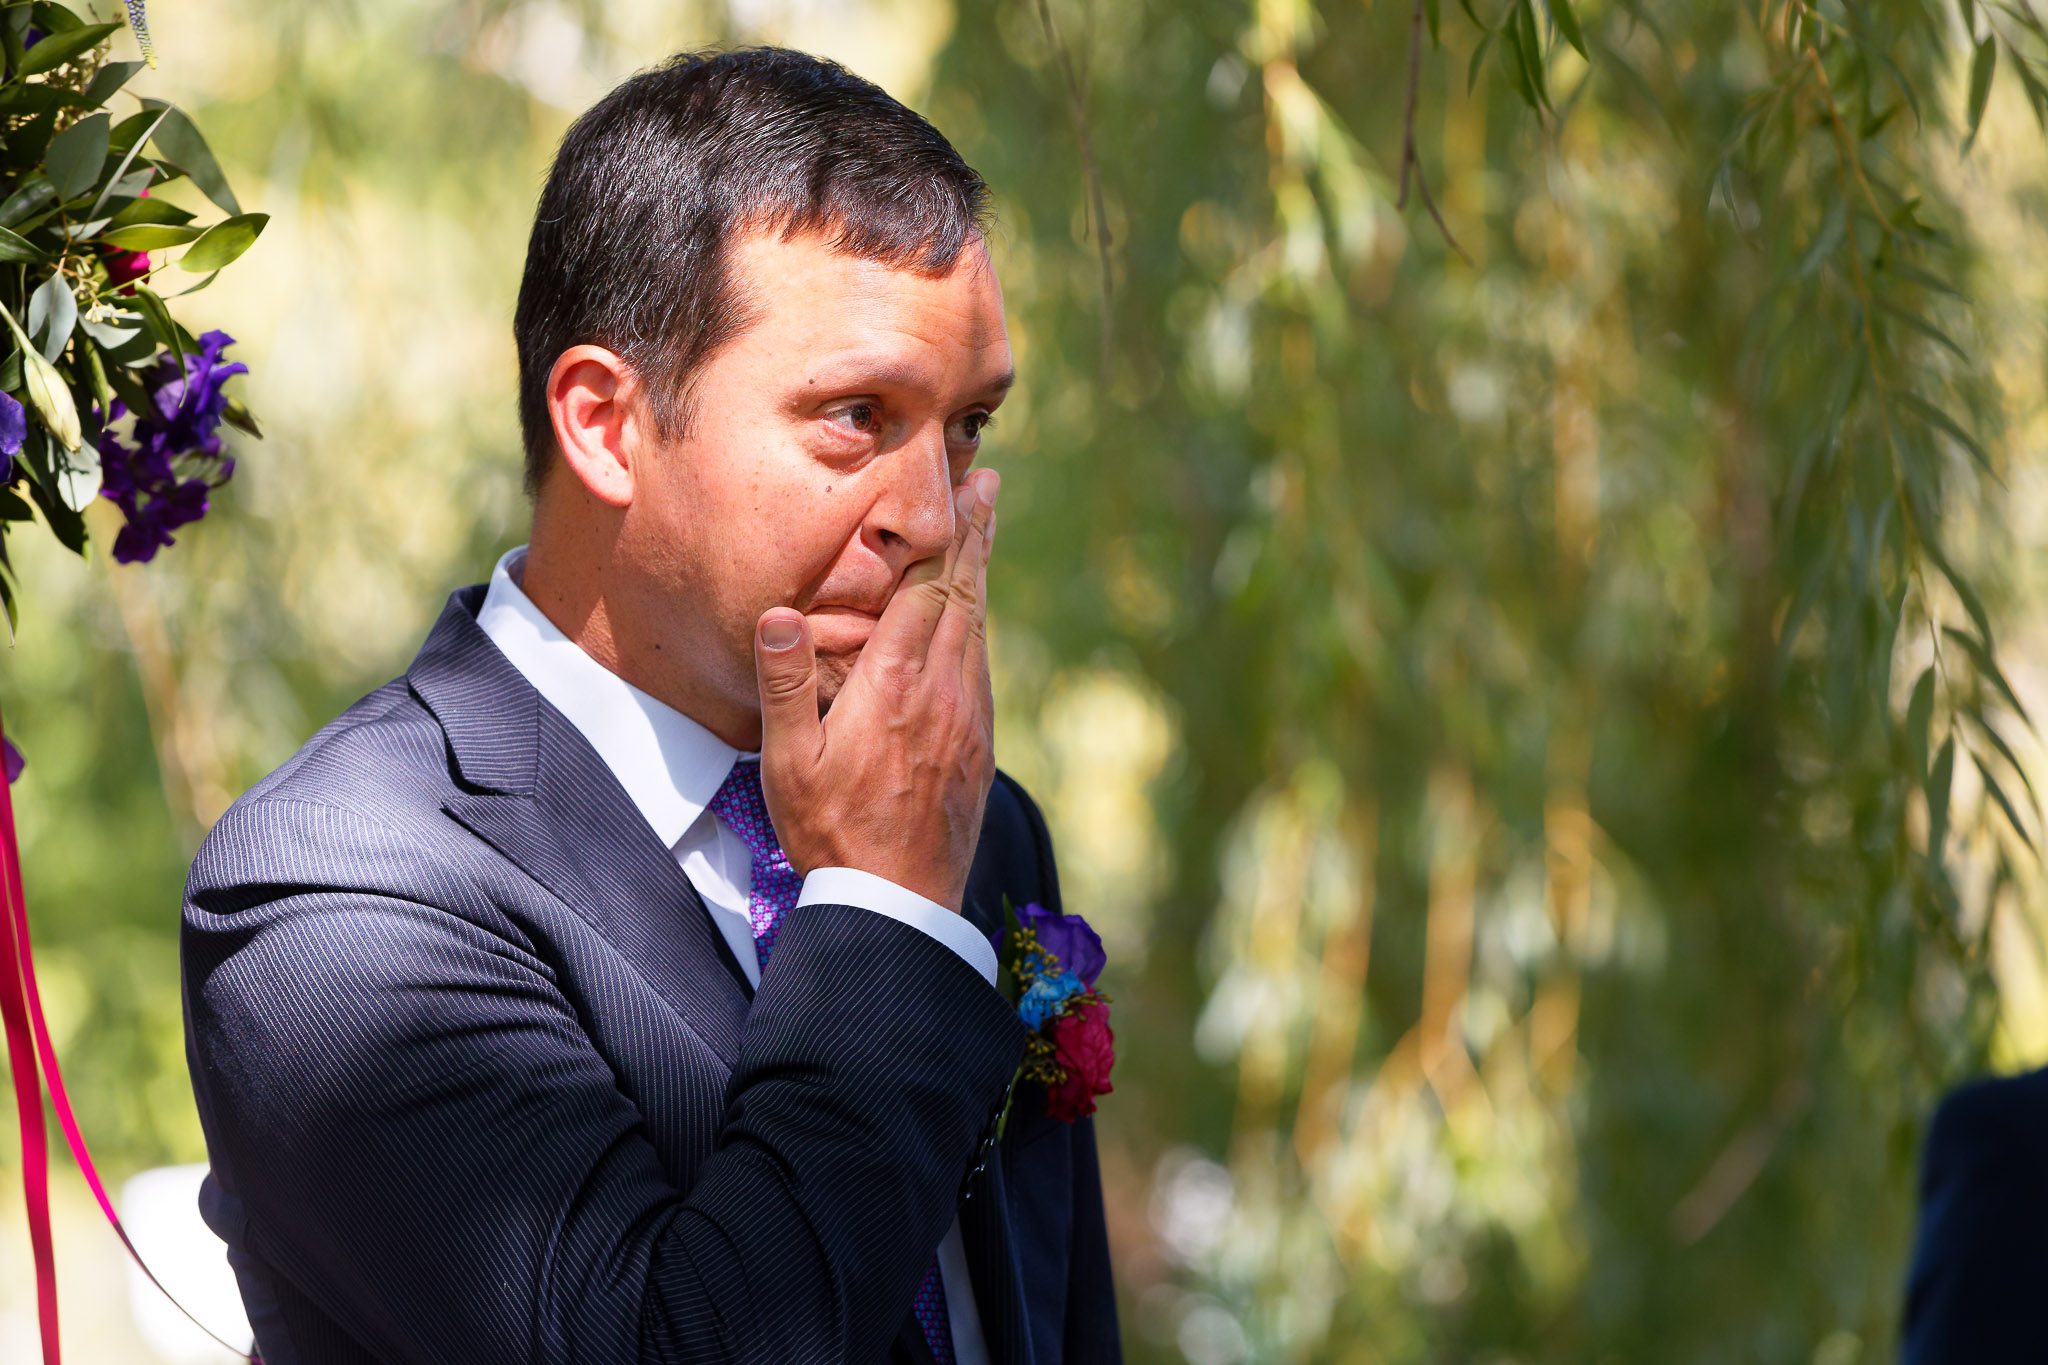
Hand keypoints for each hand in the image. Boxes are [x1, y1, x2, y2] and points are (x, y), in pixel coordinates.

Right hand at [751, 467, 999, 911]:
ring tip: (985, 535)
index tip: (964, 488)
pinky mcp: (978, 745)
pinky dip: (980, 626)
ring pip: (980, 628)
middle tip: (988, 487)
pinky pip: (983, 667)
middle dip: (975, 536)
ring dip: (982, 576)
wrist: (898, 902)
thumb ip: (786, 684)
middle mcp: (943, 690)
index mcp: (895, 684)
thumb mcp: (789, 761)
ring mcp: (968, 718)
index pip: (927, 588)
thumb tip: (778, 613)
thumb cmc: (832, 832)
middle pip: (965, 595)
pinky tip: (974, 622)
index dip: (945, 533)